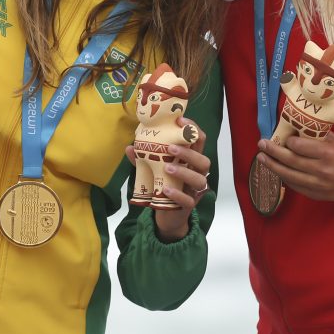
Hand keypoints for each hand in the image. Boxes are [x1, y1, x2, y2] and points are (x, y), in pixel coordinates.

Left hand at [126, 121, 210, 242]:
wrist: (167, 213)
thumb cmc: (164, 184)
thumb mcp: (153, 169)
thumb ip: (143, 159)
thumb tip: (129, 147)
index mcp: (190, 160)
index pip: (198, 141)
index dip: (193, 129)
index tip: (180, 120)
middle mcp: (196, 173)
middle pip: (204, 160)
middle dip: (189, 152)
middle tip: (171, 148)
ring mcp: (194, 190)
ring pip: (199, 179)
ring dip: (184, 171)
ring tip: (167, 167)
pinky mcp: (189, 205)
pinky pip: (188, 200)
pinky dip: (178, 194)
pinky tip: (167, 189)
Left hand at [257, 131, 333, 201]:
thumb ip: (314, 135)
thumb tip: (292, 128)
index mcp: (326, 154)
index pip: (299, 147)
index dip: (288, 142)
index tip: (283, 138)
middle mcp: (321, 170)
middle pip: (290, 161)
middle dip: (272, 152)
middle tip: (261, 144)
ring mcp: (317, 185)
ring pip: (288, 175)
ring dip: (272, 166)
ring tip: (261, 158)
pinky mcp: (315, 195)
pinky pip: (294, 186)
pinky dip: (283, 177)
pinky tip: (276, 170)